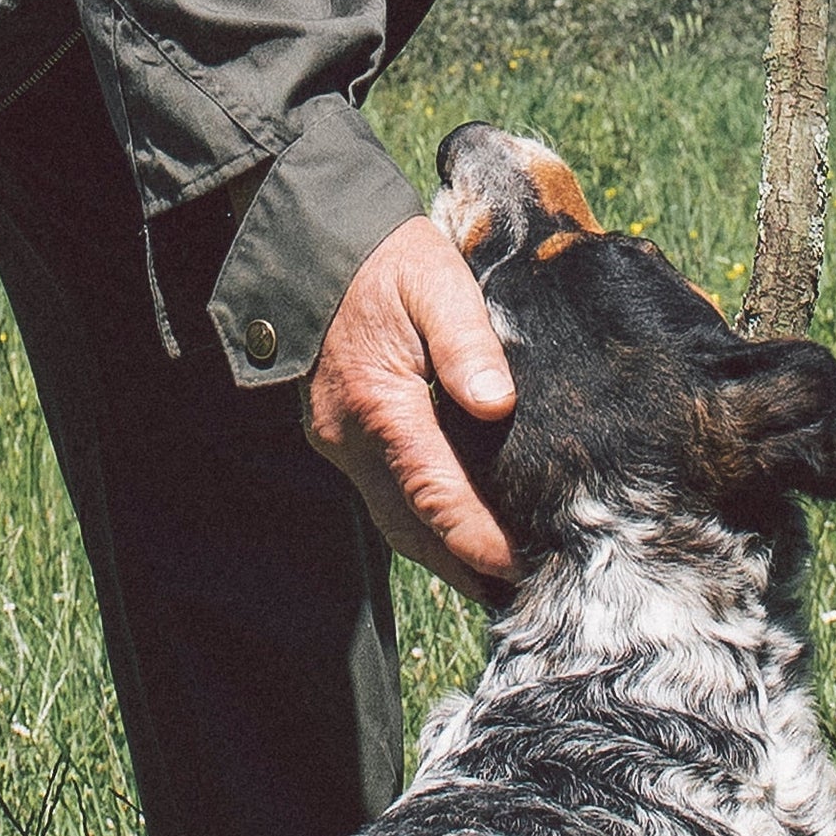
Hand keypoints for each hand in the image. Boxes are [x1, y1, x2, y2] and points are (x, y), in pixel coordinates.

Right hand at [304, 211, 516, 599]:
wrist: (313, 242)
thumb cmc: (387, 259)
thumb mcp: (436, 283)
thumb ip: (468, 343)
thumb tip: (496, 403)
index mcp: (380, 406)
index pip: (436, 494)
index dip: (479, 538)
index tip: (523, 568)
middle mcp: (351, 438)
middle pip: (412, 527)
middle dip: (465, 567)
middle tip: (522, 592)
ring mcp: (339, 442)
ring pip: (394, 521)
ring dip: (443, 553)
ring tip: (497, 578)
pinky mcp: (339, 437)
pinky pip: (383, 497)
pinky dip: (422, 524)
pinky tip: (458, 532)